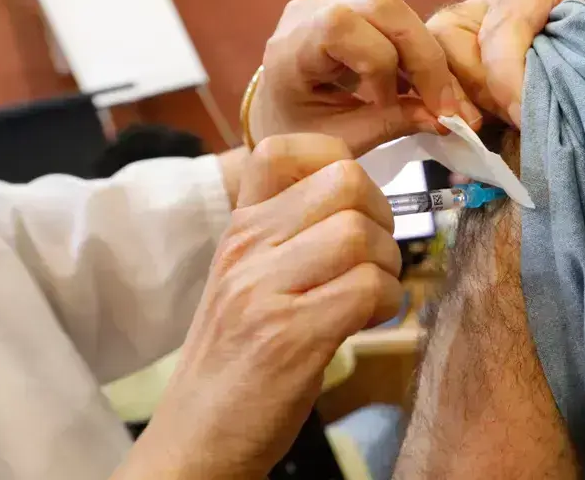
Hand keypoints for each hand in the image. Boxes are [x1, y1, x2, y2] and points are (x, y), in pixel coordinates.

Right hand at [116, 135, 403, 479]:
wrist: (196, 436)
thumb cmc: (237, 357)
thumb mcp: (249, 278)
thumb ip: (290, 233)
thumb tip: (358, 197)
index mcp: (240, 227)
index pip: (286, 148)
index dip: (339, 161)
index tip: (354, 205)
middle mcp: (247, 247)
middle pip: (345, 182)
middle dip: (382, 218)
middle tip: (374, 257)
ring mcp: (264, 290)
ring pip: (363, 235)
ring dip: (388, 267)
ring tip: (370, 296)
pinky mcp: (290, 336)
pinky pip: (369, 288)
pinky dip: (387, 305)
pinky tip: (367, 322)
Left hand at [250, 0, 481, 155]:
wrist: (277, 113)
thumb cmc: (300, 131)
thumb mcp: (340, 138)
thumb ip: (390, 125)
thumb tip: (443, 120)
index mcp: (291, 46)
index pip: (345, 31)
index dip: (380, 69)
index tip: (391, 108)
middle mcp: (311, 11)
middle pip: (382, 6)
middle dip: (422, 54)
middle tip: (442, 101)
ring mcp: (332, 1)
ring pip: (395, 7)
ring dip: (423, 50)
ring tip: (431, 92)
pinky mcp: (353, 5)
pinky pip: (394, 15)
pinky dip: (415, 47)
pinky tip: (418, 80)